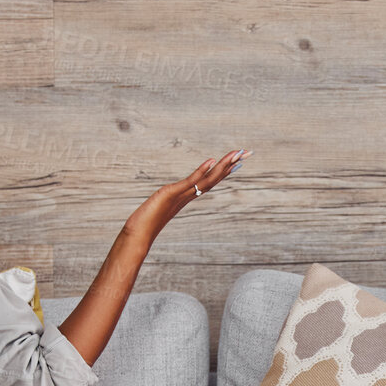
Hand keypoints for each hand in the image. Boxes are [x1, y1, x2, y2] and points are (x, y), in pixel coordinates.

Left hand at [127, 149, 249, 237]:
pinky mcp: (172, 193)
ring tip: (237, 154)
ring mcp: (182, 195)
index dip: (224, 170)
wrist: (138, 233)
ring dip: (223, 166)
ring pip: (208, 179)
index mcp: (187, 196)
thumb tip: (166, 200)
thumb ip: (165, 202)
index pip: (209, 180)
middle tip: (247, 152)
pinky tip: (212, 160)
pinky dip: (202, 171)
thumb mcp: (159, 206)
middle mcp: (189, 195)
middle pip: (215, 178)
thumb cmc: (146, 224)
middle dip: (231, 164)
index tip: (238, 161)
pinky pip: (191, 181)